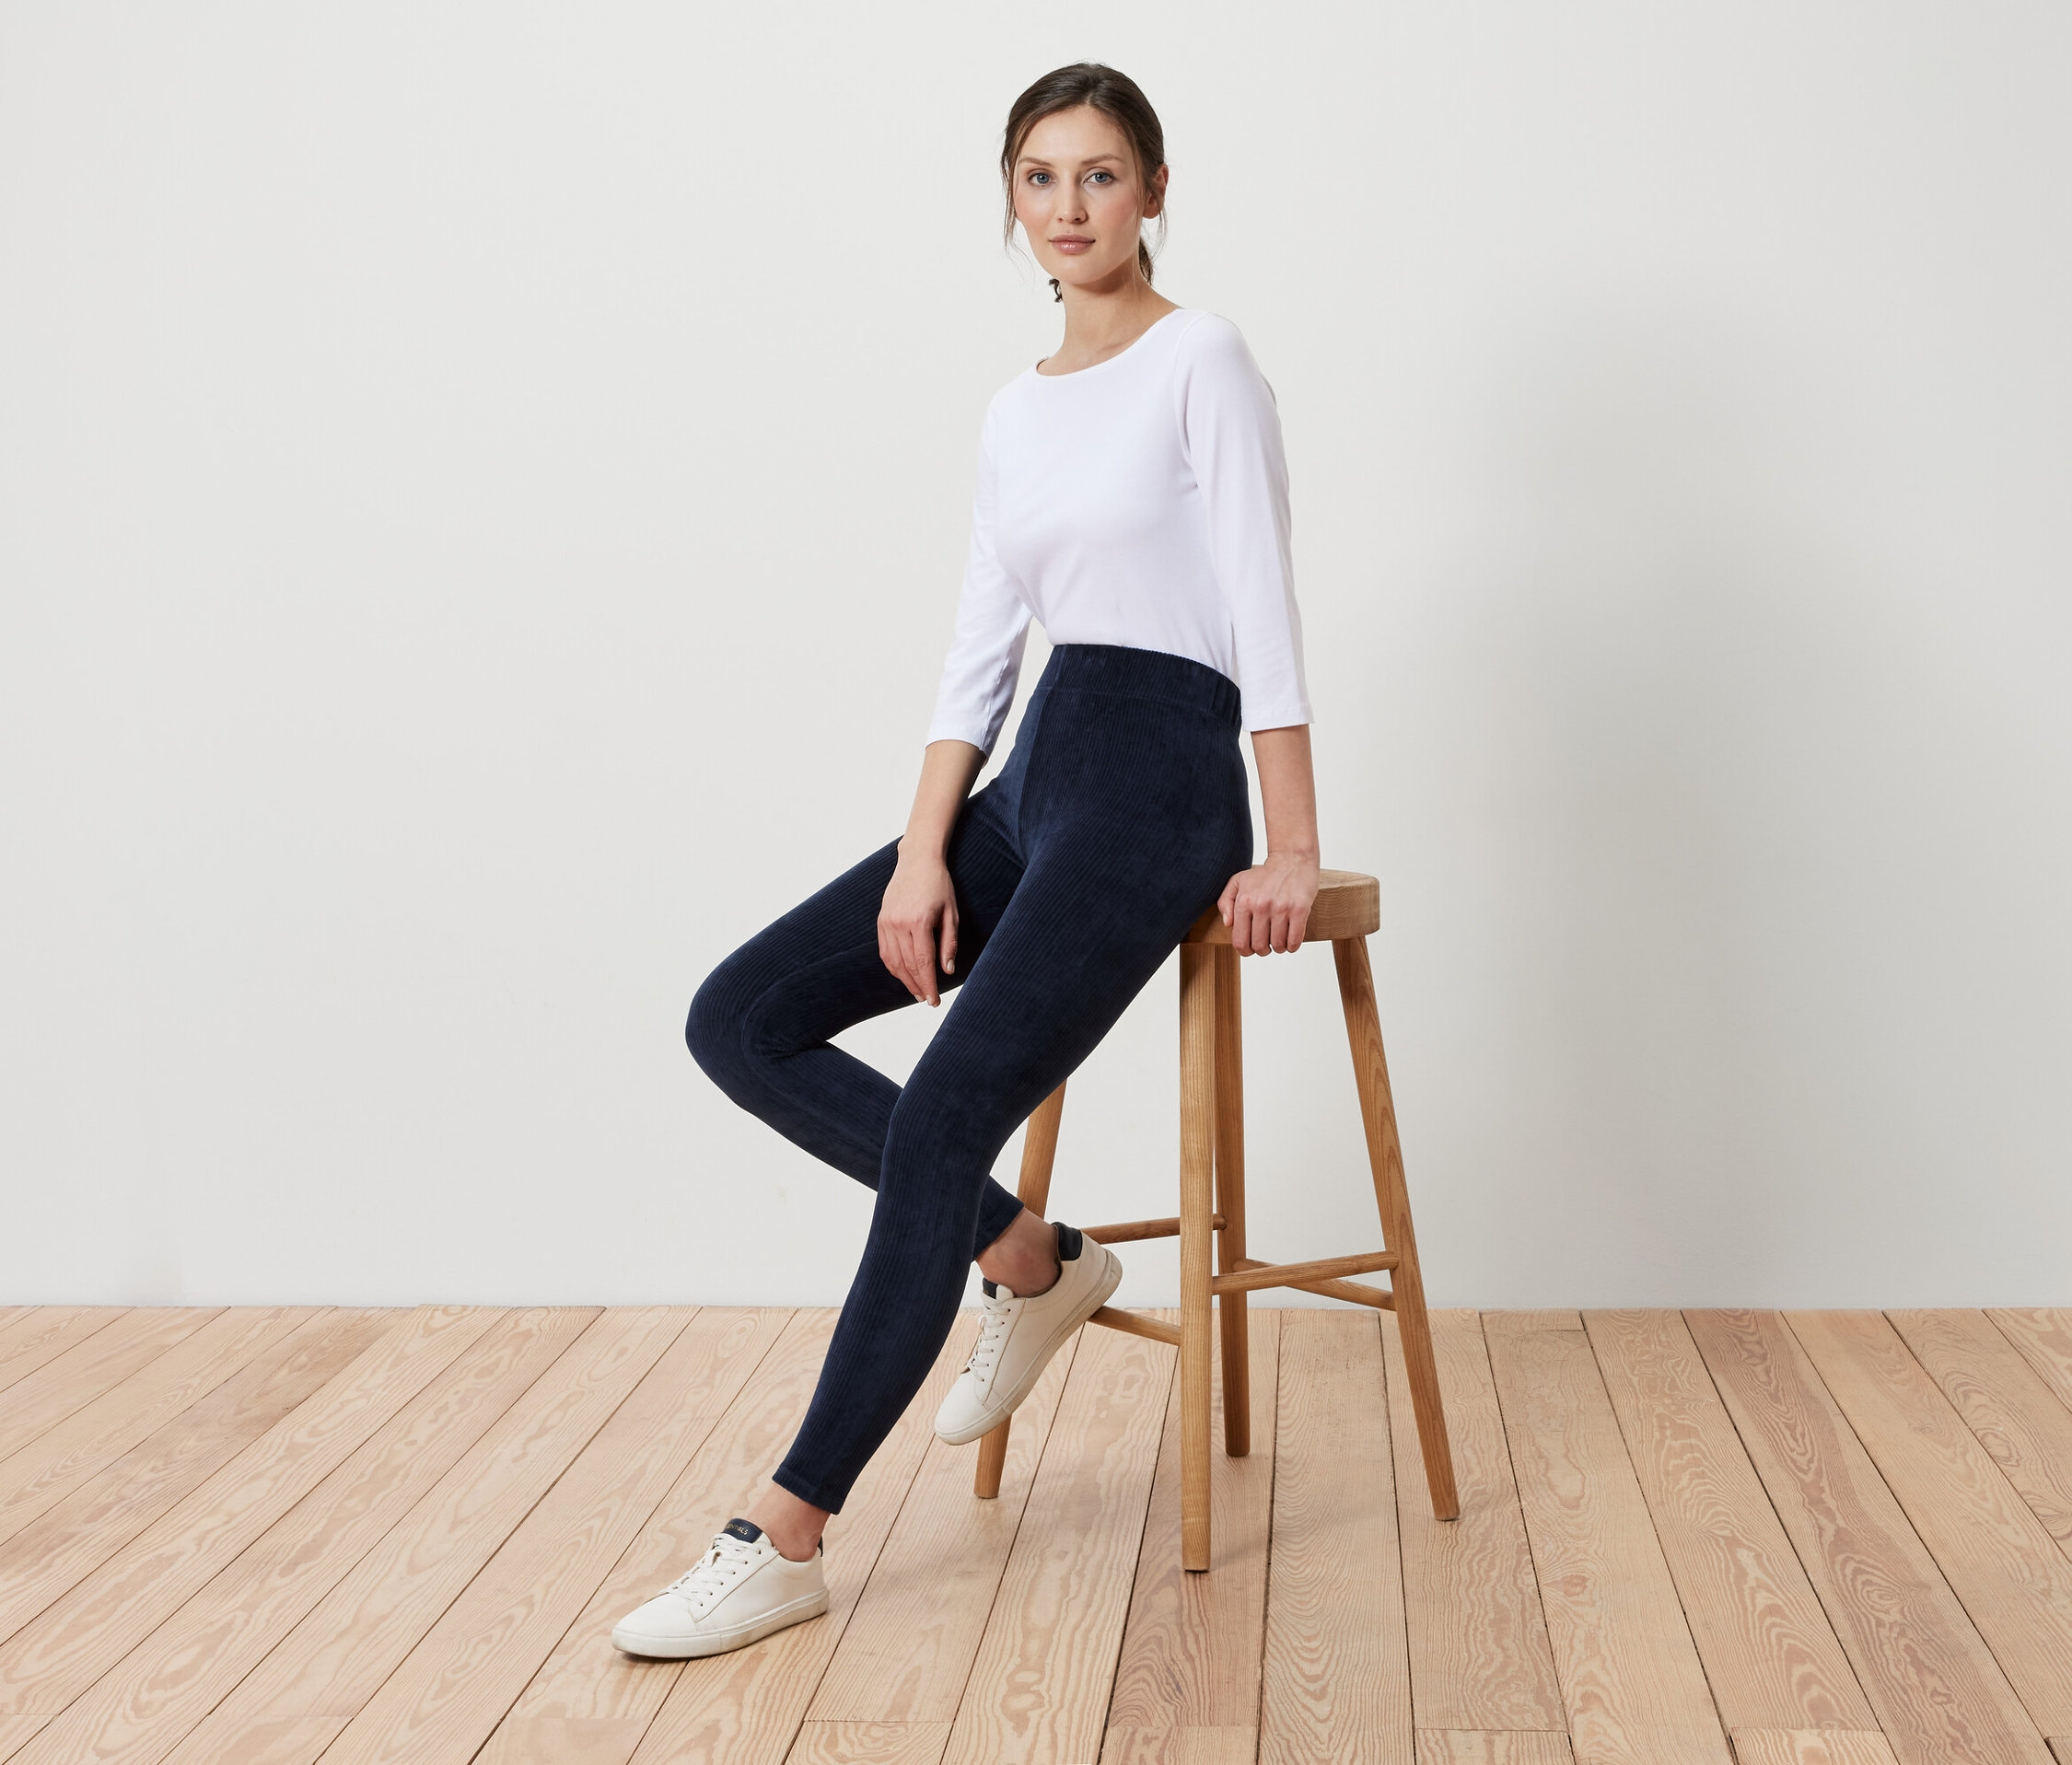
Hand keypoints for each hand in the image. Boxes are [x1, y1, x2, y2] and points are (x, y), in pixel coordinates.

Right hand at [879, 846, 958, 1004]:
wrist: (917, 861)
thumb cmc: (939, 885)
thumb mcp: (952, 913)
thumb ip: (949, 943)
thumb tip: (947, 971)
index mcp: (919, 922)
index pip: (923, 963)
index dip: (929, 985)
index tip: (935, 1000)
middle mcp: (899, 924)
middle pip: (908, 966)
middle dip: (919, 986)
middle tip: (928, 1000)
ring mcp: (887, 922)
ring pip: (894, 962)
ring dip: (905, 980)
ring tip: (918, 992)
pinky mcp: (881, 921)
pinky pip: (885, 951)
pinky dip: (893, 967)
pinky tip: (903, 975)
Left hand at [1217, 852, 1320, 954]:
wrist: (1292, 859)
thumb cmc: (1266, 874)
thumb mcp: (1238, 881)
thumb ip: (1225, 901)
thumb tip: (1227, 924)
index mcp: (1244, 901)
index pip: (1240, 940)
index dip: (1245, 951)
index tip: (1251, 949)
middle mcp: (1261, 906)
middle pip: (1259, 946)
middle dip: (1263, 950)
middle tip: (1267, 945)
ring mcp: (1281, 908)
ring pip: (1277, 945)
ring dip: (1279, 948)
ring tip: (1280, 941)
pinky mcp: (1300, 910)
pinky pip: (1295, 940)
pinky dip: (1292, 946)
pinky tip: (1291, 941)